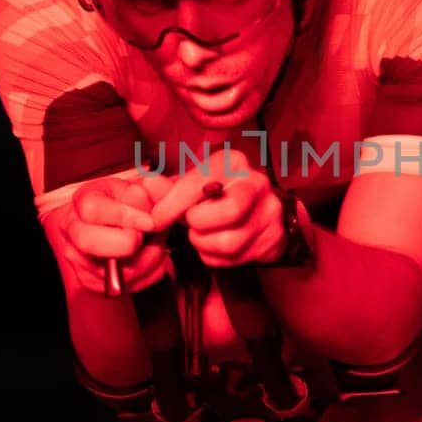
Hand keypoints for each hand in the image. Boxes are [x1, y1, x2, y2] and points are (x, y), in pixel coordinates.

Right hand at [56, 172, 170, 293]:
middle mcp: (73, 229)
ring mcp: (78, 257)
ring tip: (157, 245)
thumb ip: (155, 187)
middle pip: (89, 242)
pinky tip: (152, 258)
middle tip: (147, 238)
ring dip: (144, 261)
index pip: (93, 210)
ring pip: (108, 270)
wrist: (122, 226)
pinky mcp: (90, 281)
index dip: (124, 217)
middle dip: (127, 244)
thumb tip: (154, 187)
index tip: (150, 222)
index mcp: (83, 200)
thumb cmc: (132, 204)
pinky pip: (120, 285)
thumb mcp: (145, 188)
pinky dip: (146, 274)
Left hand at [149, 148, 286, 266]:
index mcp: (233, 162)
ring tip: (200, 235)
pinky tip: (213, 245)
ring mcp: (269, 212)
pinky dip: (214, 256)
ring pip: (229, 242)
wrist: (257, 210)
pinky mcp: (273, 239)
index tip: (156, 220)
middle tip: (191, 224)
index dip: (171, 206)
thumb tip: (148, 185)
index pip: (199, 185)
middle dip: (199, 224)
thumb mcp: (192, 184)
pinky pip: (233, 259)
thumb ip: (168, 188)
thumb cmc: (217, 193)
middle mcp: (256, 183)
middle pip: (229, 211)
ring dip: (203, 244)